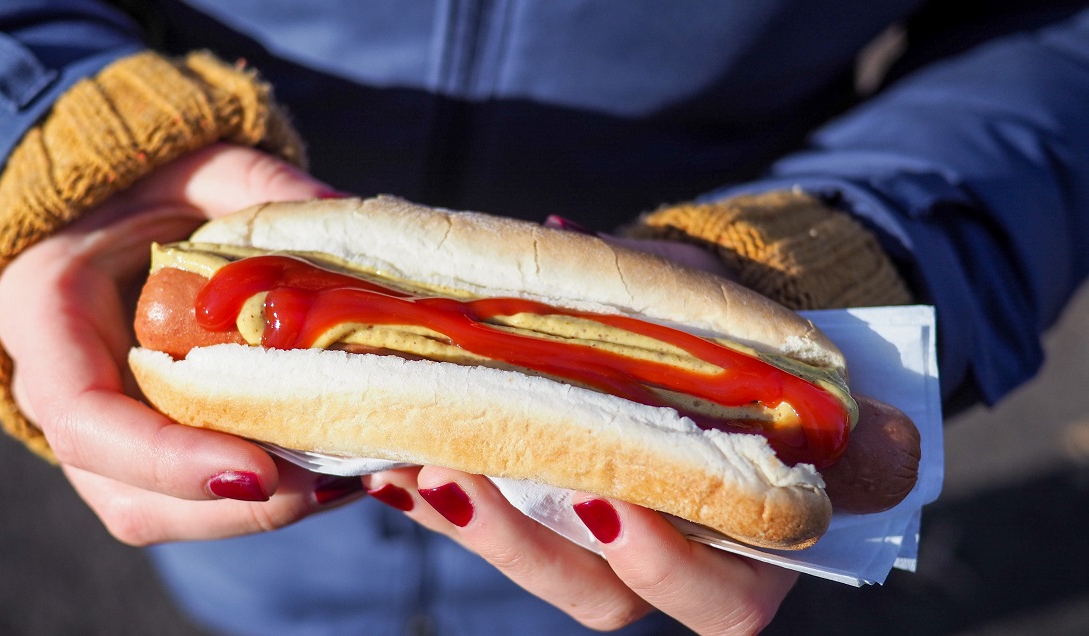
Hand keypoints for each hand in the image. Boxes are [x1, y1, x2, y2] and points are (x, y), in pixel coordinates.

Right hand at [0, 143, 362, 544]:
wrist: (118, 211)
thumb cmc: (149, 184)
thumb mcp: (199, 166)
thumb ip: (259, 187)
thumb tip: (344, 216)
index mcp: (46, 312)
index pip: (83, 415)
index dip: (166, 459)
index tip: (258, 472)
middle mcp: (60, 389)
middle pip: (126, 491)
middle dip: (230, 506)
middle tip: (332, 484)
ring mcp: (102, 430)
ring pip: (161, 512)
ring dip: (255, 514)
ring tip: (346, 482)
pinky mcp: (148, 445)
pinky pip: (192, 498)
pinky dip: (262, 499)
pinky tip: (333, 472)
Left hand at [365, 226, 790, 633]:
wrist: (704, 339)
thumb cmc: (726, 328)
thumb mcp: (709, 299)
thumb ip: (666, 291)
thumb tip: (555, 234)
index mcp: (750, 528)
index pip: (725, 595)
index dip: (666, 564)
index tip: (603, 498)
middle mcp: (677, 559)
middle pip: (605, 599)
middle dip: (524, 547)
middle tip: (458, 477)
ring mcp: (606, 551)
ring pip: (542, 572)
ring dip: (471, 527)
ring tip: (408, 464)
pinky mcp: (550, 528)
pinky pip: (495, 536)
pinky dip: (443, 506)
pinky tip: (391, 465)